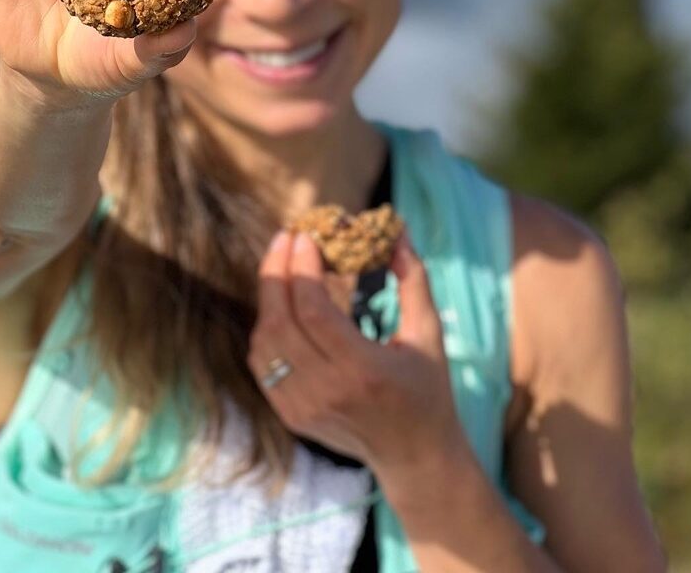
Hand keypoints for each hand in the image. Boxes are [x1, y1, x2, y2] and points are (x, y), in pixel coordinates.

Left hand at [248, 229, 468, 478]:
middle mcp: (325, 391)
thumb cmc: (427, 390)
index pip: (313, 310)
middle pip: (279, 321)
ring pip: (264, 341)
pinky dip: (266, 328)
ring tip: (284, 264)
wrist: (415, 457)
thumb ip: (414, 279)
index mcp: (361, 370)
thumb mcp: (429, 334)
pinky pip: (262, 363)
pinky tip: (280, 303)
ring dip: (269, 296)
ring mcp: (302, 408)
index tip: (307, 235)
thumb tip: (397, 232)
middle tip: (287, 238)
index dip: (303, 267)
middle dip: (277, 271)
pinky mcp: (290, 415)